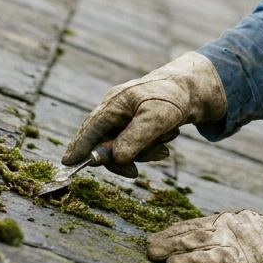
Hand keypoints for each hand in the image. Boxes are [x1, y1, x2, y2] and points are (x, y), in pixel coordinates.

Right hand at [63, 52, 226, 176]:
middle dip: (122, 158)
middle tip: (135, 172)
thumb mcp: (157, 118)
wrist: (195, 90)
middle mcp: (115, 109)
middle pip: (103, 143)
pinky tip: (166, 139)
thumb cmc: (174, 98)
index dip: (78, 147)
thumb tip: (116, 158)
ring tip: (165, 145)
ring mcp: (124, 116)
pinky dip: (150, 147)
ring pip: (121, 147)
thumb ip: (135, 138)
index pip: (90, 129)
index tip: (67, 165)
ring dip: (143, 152)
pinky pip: (135, 144)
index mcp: (114, 103)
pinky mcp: (135, 123)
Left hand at [146, 197, 262, 262]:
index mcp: (223, 223)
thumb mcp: (234, 224)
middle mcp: (229, 237)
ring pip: (210, 257)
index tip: (151, 241)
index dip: (170, 234)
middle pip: (196, 240)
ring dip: (189, 261)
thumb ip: (209, 229)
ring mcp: (240, 255)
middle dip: (171, 246)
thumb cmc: (260, 235)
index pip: (191, 227)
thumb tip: (175, 238)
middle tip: (151, 252)